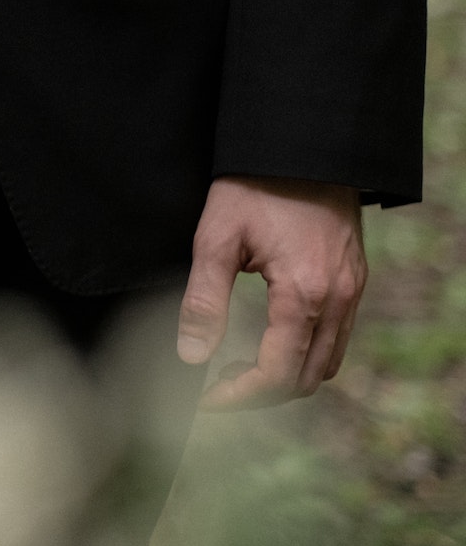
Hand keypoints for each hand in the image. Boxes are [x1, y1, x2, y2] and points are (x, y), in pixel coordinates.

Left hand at [176, 175, 365, 409]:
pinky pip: (336, 337)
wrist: (302, 146)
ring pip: (327, 362)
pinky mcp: (353, 280)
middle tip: (217, 384)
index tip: (206, 399)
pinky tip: (268, 338)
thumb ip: (204, 301)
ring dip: (285, 376)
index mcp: (304, 294)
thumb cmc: (254, 187)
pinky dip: (304, 353)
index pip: (277, 374)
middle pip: (307, 379)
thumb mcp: (216, 239)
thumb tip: (191, 356)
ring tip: (237, 363)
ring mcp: (352, 291)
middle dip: (261, 393)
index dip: (239, 396)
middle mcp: (338, 299)